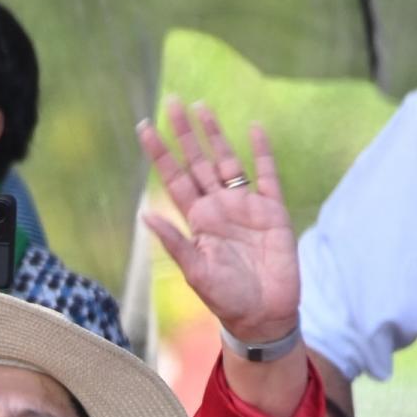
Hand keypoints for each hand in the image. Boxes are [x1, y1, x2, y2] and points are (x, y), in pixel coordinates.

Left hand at [139, 100, 298, 345]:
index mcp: (197, 220)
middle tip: (171, 101)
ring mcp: (246, 206)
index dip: (160, 153)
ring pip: (228, 161)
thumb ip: (175, 242)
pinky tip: (254, 128)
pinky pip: (267, 174)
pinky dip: (261, 152)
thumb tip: (145, 216)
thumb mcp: (196, 272)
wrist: (265, 315)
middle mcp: (219, 207)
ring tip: (202, 107)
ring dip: (215, 135)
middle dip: (184, 133)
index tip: (144, 126)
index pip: (174, 178)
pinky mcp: (273, 211)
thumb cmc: (227, 298)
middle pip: (198, 161)